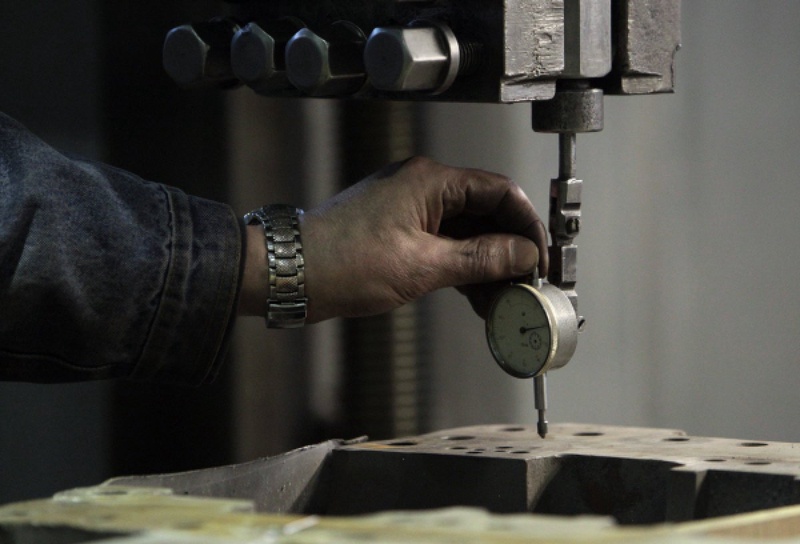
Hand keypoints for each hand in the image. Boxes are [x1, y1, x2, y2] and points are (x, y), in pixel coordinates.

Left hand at [299, 157, 547, 321]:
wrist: (291, 273)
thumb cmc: (343, 263)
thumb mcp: (421, 266)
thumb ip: (479, 258)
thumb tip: (523, 255)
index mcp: (430, 181)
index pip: (500, 192)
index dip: (527, 226)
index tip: (541, 260)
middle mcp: (423, 187)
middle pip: (487, 213)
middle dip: (511, 251)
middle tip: (528, 286)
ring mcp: (411, 209)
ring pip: (468, 233)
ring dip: (489, 265)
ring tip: (506, 301)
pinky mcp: (401, 232)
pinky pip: (446, 246)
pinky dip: (464, 270)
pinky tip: (479, 298)